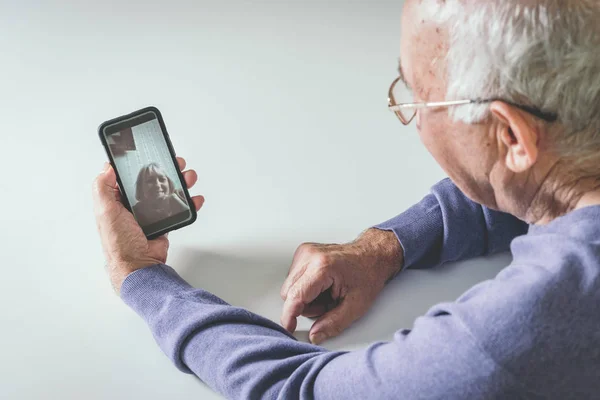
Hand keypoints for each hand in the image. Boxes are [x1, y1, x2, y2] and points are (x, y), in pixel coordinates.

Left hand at [93, 157, 204, 293]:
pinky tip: (194, 198)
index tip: (153, 153)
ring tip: (189, 177)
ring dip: (181, 182)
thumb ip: (102, 188)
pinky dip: (189, 203)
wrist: (140, 265)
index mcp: (118, 199)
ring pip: (168, 192)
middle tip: (177, 163)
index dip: (141, 163)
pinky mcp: (163, 222)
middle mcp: (133, 204)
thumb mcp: (105, 211)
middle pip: (154, 180)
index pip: (129, 175)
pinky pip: (178, 209)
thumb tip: (106, 167)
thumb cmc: (120, 243)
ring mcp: (150, 213)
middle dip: (167, 170)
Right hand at [280, 229, 402, 344]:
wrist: (372, 255)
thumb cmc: (368, 275)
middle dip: (305, 306)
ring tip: (327, 293)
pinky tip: (322, 286)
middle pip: (289, 292)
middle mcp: (309, 256)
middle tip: (328, 304)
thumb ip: (334, 323)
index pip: (295, 296)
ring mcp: (305, 252)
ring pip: (289, 286)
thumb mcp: (356, 306)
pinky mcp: (303, 253)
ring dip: (305, 297)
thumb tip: (315, 336)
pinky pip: (293, 278)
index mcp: (322, 267)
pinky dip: (306, 287)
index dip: (289, 315)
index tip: (289, 328)